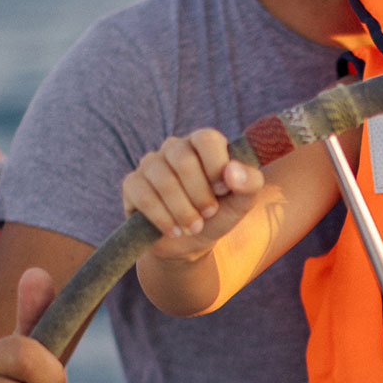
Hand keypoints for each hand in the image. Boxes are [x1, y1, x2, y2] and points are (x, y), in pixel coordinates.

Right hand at [122, 130, 263, 260]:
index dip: (216, 166)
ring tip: (194, 227)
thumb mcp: (242, 203)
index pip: (206, 139)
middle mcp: (175, 148)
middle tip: (208, 214)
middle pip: (183, 160)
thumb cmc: (217, 215)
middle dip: (199, 195)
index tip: (222, 191)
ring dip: (182, 211)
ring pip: (163, 180)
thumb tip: (233, 171)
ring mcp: (150, 164)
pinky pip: (143, 196)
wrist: (190, 243)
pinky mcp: (132, 184)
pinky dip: (162, 218)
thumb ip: (250, 184)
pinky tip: (173, 230)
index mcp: (203, 144)